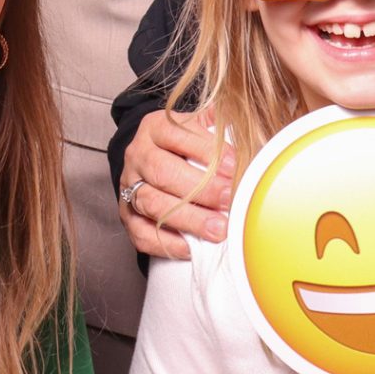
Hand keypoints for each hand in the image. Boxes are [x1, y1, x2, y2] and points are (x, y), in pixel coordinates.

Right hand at [118, 107, 234, 258]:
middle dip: (200, 188)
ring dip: (189, 218)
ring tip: (218, 228)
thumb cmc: (184, 146)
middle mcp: (137, 155)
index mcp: (154, 128)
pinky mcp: (127, 216)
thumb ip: (217, 128)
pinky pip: (141, 233)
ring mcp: (129, 187)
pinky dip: (167, 242)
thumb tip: (247, 133)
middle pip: (162, 171)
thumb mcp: (198, 127)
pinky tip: (191, 246)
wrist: (153, 159)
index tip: (233, 166)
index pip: (176, 135)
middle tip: (229, 199)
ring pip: (153, 204)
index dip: (206, 151)